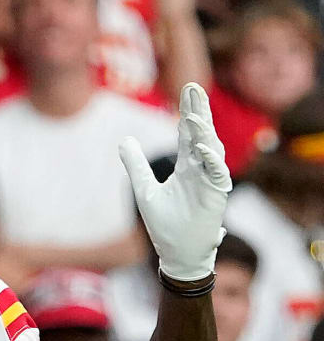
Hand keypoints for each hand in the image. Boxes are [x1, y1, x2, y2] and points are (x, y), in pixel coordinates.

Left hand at [119, 82, 231, 281]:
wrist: (177, 253)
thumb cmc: (165, 224)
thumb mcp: (144, 189)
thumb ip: (136, 164)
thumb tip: (124, 140)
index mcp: (186, 166)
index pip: (188, 133)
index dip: (188, 111)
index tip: (186, 88)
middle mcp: (201, 169)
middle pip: (201, 134)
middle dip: (199, 111)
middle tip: (194, 88)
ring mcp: (210, 181)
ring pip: (211, 150)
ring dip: (203, 133)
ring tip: (193, 115)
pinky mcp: (216, 196)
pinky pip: (217, 174)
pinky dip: (211, 161)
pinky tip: (202, 147)